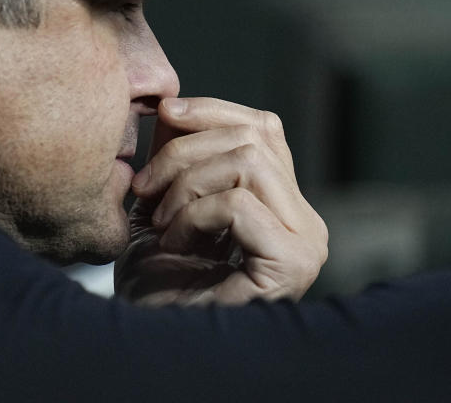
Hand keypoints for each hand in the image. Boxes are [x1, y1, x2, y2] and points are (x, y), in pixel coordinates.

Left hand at [115, 97, 327, 305]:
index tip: (163, 113)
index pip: (263, 128)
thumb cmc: (158, 285)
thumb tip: (173, 105)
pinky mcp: (293, 262)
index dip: (211, 110)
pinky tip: (174, 244)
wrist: (155, 346)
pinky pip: (239, 204)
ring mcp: (305, 242)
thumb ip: (178, 158)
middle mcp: (304, 220)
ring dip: (186, 185)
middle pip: (253, 138)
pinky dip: (193, 215)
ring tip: (160, 223)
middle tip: (144, 189)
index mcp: (281, 203)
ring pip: (248, 162)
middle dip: (184, 151)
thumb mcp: (164, 204)